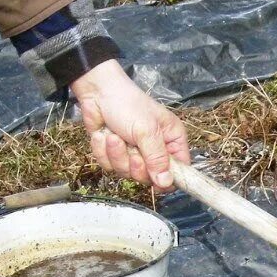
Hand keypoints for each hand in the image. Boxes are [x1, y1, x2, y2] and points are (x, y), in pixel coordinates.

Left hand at [70, 60, 189, 188]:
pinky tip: (104, 135)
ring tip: (113, 136)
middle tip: (132, 151)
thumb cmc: (128, 105)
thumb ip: (157, 158)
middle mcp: (155, 149)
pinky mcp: (115, 154)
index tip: (156, 180)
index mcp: (172, 140)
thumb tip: (166, 183)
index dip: (168, 178)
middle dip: (136, 165)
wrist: (97, 93)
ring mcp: (134, 153)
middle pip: (150, 177)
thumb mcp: (147, 131)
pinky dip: (103, 151)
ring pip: (127, 173)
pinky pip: (110, 166)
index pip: (179, 169)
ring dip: (117, 155)